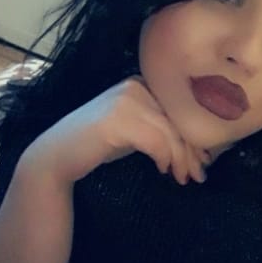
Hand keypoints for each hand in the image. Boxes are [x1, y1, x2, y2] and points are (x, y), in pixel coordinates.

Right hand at [21, 75, 209, 185]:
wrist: (57, 155)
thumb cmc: (98, 145)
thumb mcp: (135, 130)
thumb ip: (160, 129)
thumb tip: (197, 146)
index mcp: (142, 83)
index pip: (178, 109)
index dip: (194, 137)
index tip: (204, 161)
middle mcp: (135, 86)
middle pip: (177, 120)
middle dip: (192, 151)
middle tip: (199, 175)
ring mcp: (126, 101)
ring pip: (170, 132)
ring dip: (181, 159)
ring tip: (185, 178)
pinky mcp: (119, 120)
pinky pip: (156, 141)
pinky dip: (165, 158)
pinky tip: (163, 170)